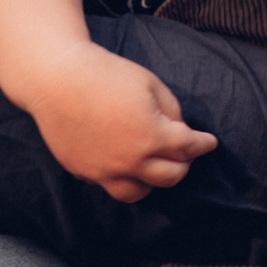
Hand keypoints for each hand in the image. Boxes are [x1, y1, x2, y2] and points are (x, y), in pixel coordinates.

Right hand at [23, 41, 218, 203]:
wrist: (57, 80)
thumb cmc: (106, 74)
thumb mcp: (150, 83)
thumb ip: (171, 110)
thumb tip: (178, 129)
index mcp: (152, 137)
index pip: (188, 148)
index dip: (203, 144)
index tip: (210, 142)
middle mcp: (130, 161)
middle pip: (170, 176)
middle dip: (184, 164)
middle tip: (185, 154)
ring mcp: (104, 171)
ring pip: (138, 192)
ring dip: (152, 181)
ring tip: (154, 166)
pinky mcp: (83, 172)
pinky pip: (109, 184)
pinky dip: (122, 177)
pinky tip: (123, 162)